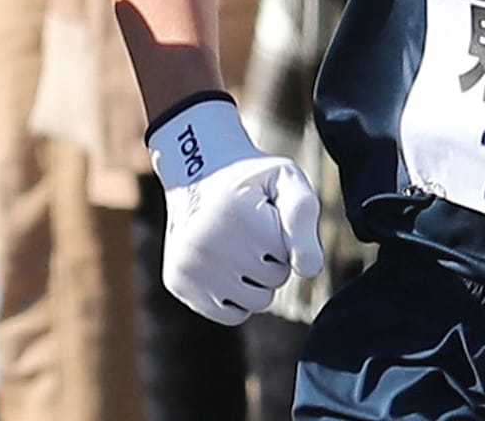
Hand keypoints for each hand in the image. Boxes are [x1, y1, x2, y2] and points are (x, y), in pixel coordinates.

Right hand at [149, 96, 320, 325]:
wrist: (197, 170)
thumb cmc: (250, 180)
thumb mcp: (286, 181)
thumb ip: (303, 220)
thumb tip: (307, 270)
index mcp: (236, 216)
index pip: (292, 258)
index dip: (285, 237)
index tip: (265, 212)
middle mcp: (205, 244)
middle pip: (273, 283)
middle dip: (271, 260)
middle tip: (249, 230)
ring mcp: (188, 267)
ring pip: (255, 303)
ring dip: (255, 280)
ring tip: (237, 246)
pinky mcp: (178, 283)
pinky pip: (230, 315)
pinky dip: (235, 297)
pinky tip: (224, 266)